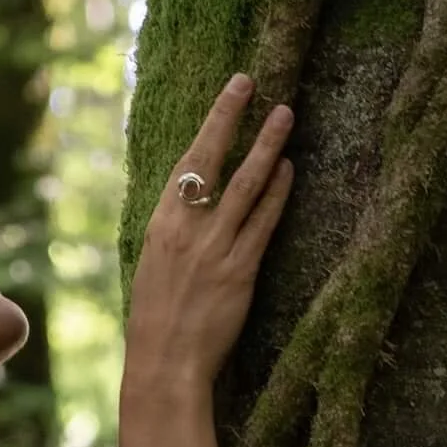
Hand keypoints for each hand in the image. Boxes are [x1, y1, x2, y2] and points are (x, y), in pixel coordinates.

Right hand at [125, 74, 294, 389]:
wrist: (165, 363)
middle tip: (254, 84)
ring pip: (245, 186)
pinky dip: (278, 194)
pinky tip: (291, 171)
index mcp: (161, 224)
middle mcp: (187, 229)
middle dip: (233, 118)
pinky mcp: (239, 272)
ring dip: (267, 147)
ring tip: (286, 116)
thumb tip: (194, 201)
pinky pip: (263, 223)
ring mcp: (214, 249)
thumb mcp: (155, 264)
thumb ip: (175, 230)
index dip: (211, 123)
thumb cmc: (157, 318)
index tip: (231, 92)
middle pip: (212, 161)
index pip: (188, 162)